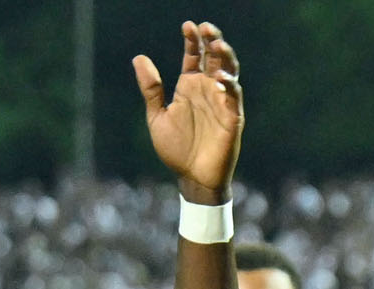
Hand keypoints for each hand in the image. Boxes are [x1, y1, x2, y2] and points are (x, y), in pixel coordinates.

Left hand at [136, 21, 243, 204]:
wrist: (191, 178)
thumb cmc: (177, 149)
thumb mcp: (157, 117)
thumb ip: (151, 89)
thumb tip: (139, 57)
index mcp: (190, 87)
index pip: (194, 56)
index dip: (192, 41)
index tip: (187, 25)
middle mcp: (208, 90)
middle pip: (214, 58)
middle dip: (212, 40)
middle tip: (206, 27)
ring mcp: (222, 103)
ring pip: (229, 72)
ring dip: (225, 58)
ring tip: (217, 44)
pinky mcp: (232, 118)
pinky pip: (234, 98)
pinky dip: (229, 87)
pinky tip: (219, 80)